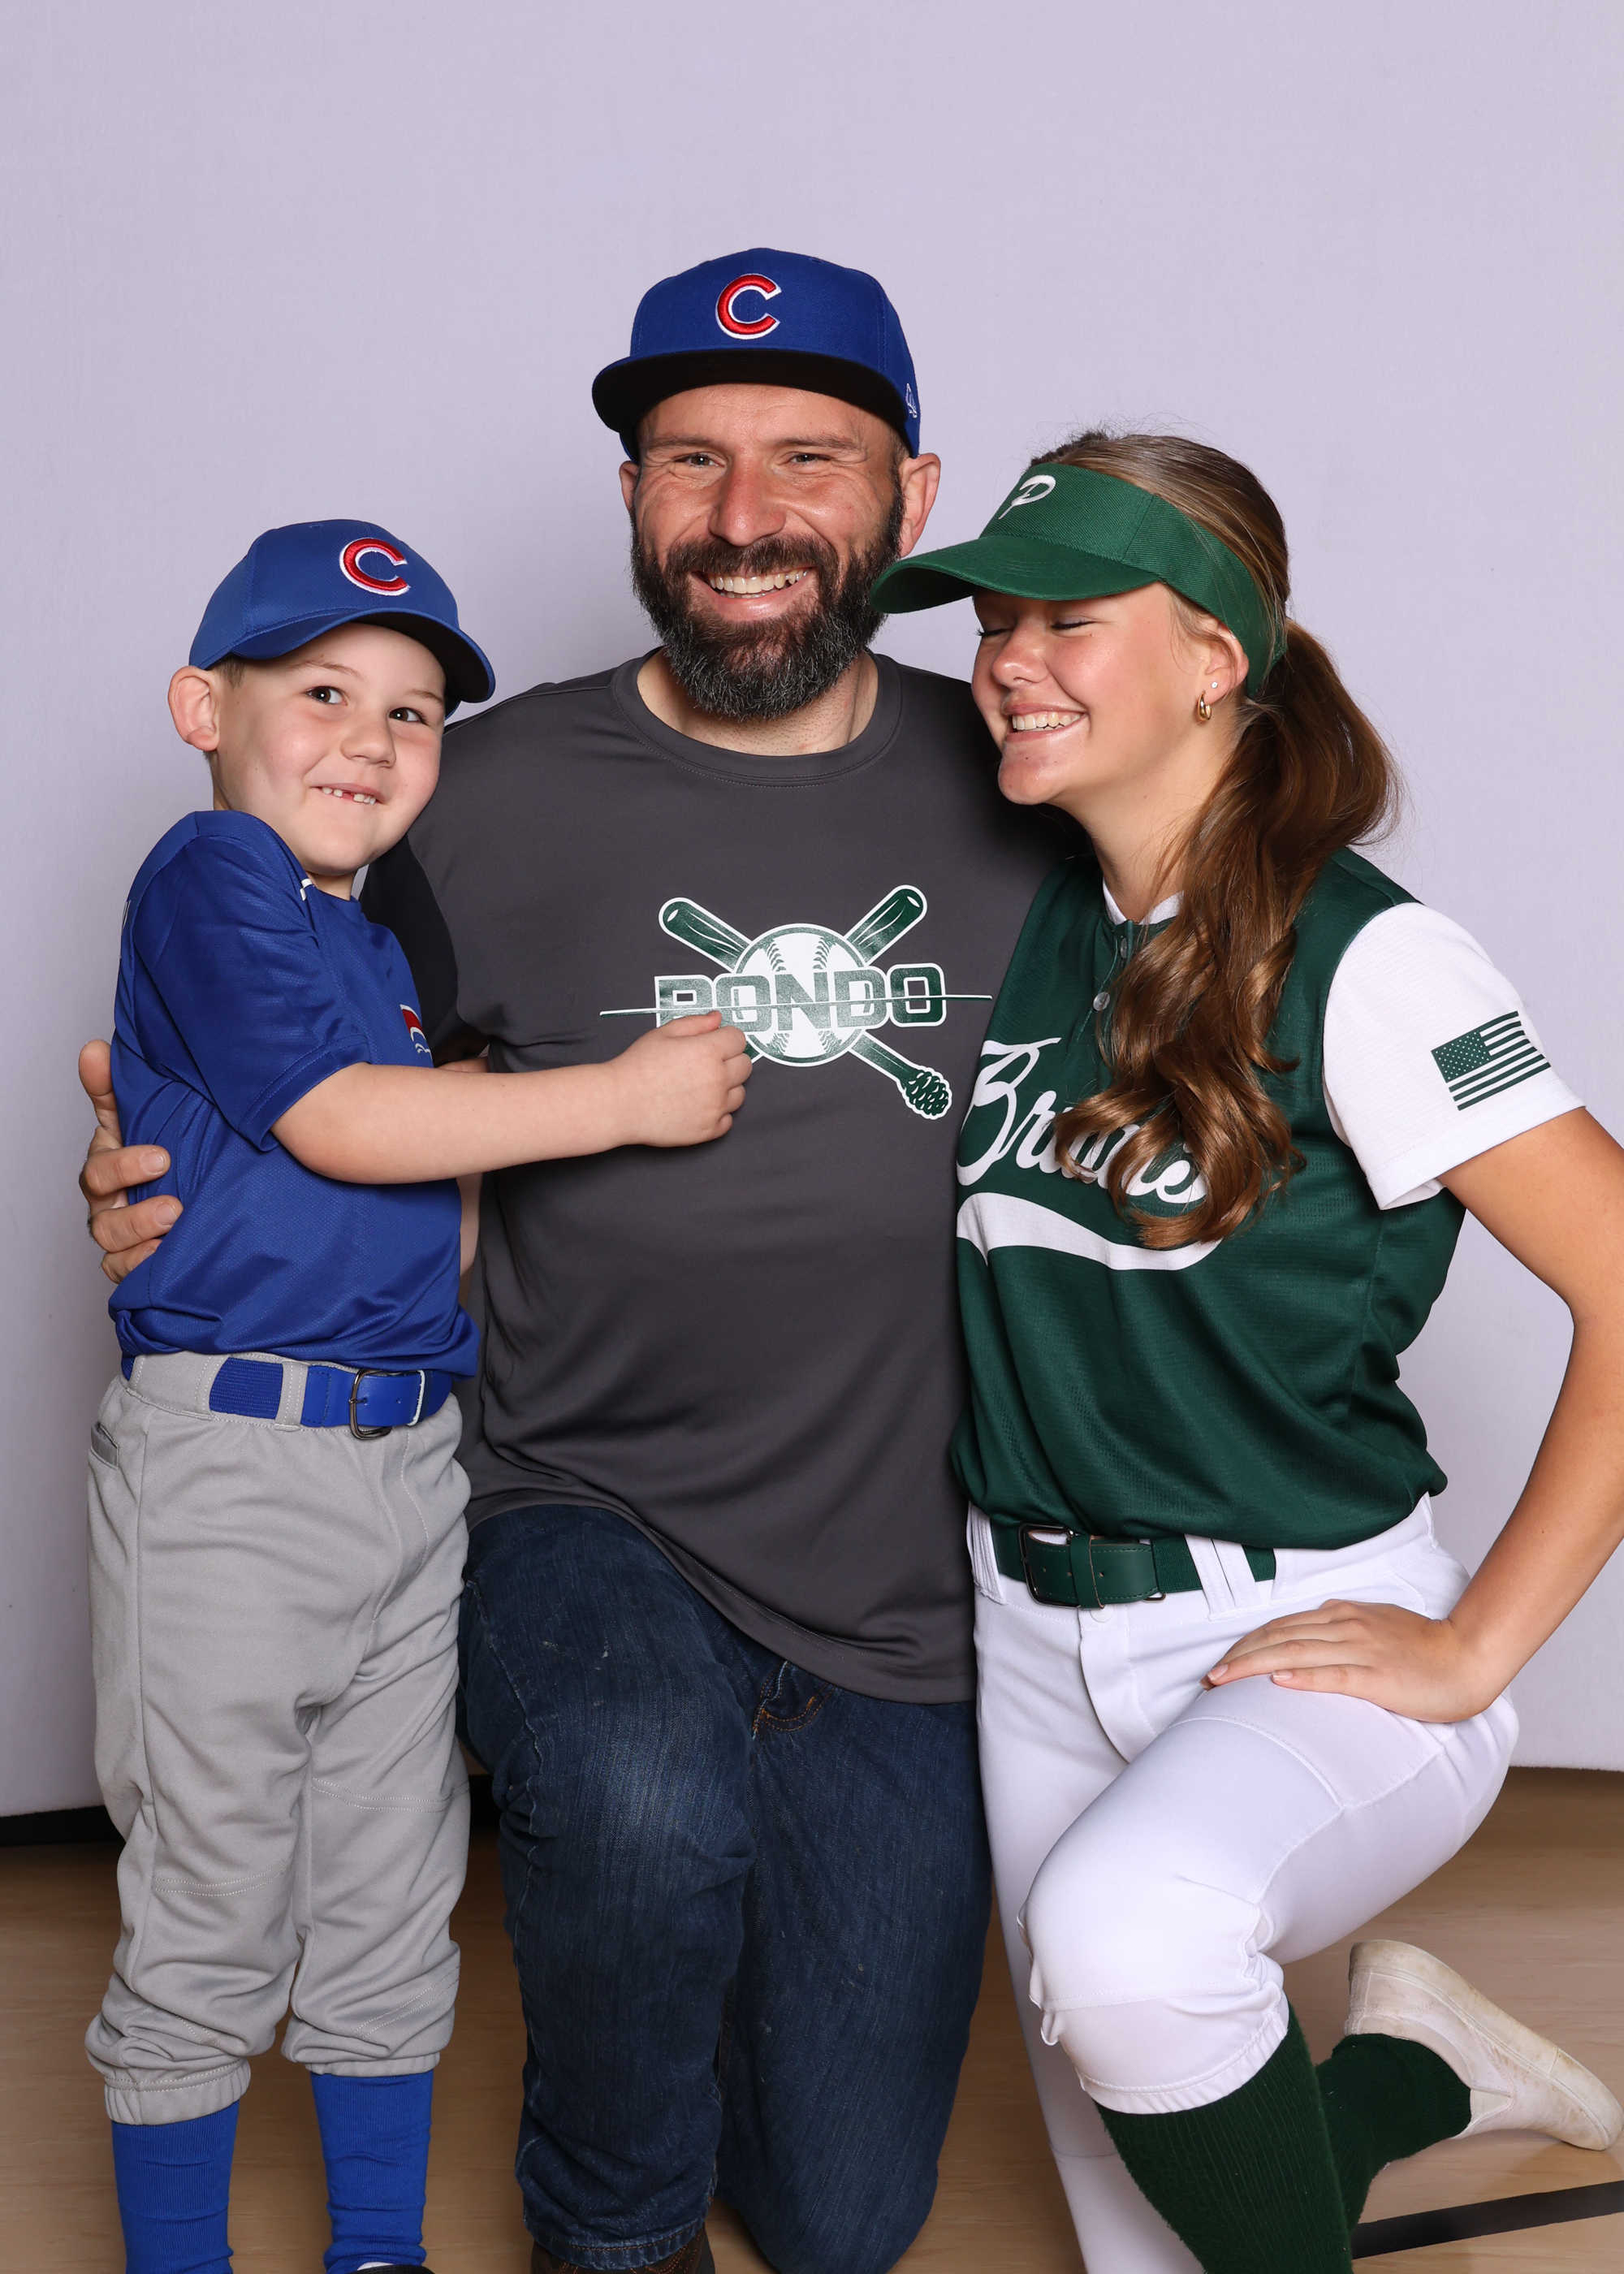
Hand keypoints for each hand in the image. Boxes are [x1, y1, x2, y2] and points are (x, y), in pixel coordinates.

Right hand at [79, 1041, 180, 1284]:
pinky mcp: (133, 1262)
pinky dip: (140, 1267)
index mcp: (108, 1166)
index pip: (101, 1169)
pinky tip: (165, 1259)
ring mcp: (120, 1235)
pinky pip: (123, 1273)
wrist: (197, 1188)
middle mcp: (109, 1203)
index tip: (162, 1158)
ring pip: (112, 1245)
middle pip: (103, 1215)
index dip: (124, 1166)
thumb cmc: (161, 1149)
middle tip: (175, 1204)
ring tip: (176, 1227)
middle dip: (138, 1211)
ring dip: (142, 1238)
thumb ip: (115, 1087)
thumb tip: (94, 1049)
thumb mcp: (143, 1115)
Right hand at [610, 1012, 751, 1146]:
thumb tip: (717, 1019)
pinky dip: (717, 1114)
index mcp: (708, 1051)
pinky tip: (698, 1106)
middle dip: (730, 1061)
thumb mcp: (663, 1034)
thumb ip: (695, 1024)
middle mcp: (717, 1079)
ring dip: (726, 1088)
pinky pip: (727, 1120)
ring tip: (700, 1087)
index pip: (739, 1040)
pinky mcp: (709, 1130)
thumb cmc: (636, 1067)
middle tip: (706, 1064)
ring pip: (739, 1094)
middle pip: (745, 1066)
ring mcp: (715, 1107)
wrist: (619, 1103)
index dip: (726, 1038)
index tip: (715, 1043)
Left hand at [1202, 1596, 1501, 1723]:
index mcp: (1343, 1615)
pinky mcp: (1378, 1675)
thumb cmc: (1424, 1648)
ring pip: (1295, 1652)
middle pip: (1278, 1637)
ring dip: (1254, 1665)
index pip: (1280, 1626)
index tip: (1220, 1664)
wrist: (1468, 1656)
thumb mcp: (1374, 1628)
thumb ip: (1340, 1630)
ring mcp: (1361, 1649)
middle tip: (1209, 1678)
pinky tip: (1279, 1683)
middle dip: (1238, 1656)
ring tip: (1224, 1680)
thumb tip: (1308, 1638)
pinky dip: (1303, 1677)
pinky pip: (1334, 1675)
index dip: (1246, 1644)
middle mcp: (1345, 1626)